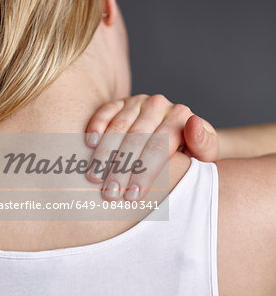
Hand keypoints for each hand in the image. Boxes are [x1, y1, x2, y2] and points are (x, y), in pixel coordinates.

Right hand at [85, 94, 217, 200]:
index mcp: (180, 115)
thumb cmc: (193, 151)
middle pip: (136, 139)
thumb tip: (192, 124)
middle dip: (121, 168)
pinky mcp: (121, 101)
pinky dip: (96, 125)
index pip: (159, 147)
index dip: (145, 172)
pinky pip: (106, 110)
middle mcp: (159, 104)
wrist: (182, 133)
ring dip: (104, 153)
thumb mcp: (205, 152)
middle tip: (109, 193)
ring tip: (94, 177)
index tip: (133, 194)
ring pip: (118, 127)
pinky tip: (89, 143)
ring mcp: (138, 101)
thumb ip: (203, 142)